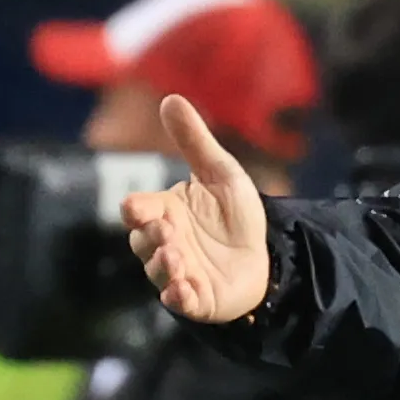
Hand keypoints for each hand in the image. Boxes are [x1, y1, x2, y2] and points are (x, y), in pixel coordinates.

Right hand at [123, 95, 270, 322]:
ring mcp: (176, 273)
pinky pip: (179, 301)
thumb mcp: (221, 173)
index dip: (137, 210)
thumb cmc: (234, 215)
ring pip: (158, 271)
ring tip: (177, 259)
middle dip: (152, 237)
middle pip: (143, 241)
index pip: (138, 210)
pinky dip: (178, 297)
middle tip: (167, 232)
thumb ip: (195, 142)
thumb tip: (170, 98)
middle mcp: (164, 243)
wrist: (262, 257)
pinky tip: (183, 291)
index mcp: (164, 211)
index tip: (138, 208)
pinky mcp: (195, 299)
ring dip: (164, 266)